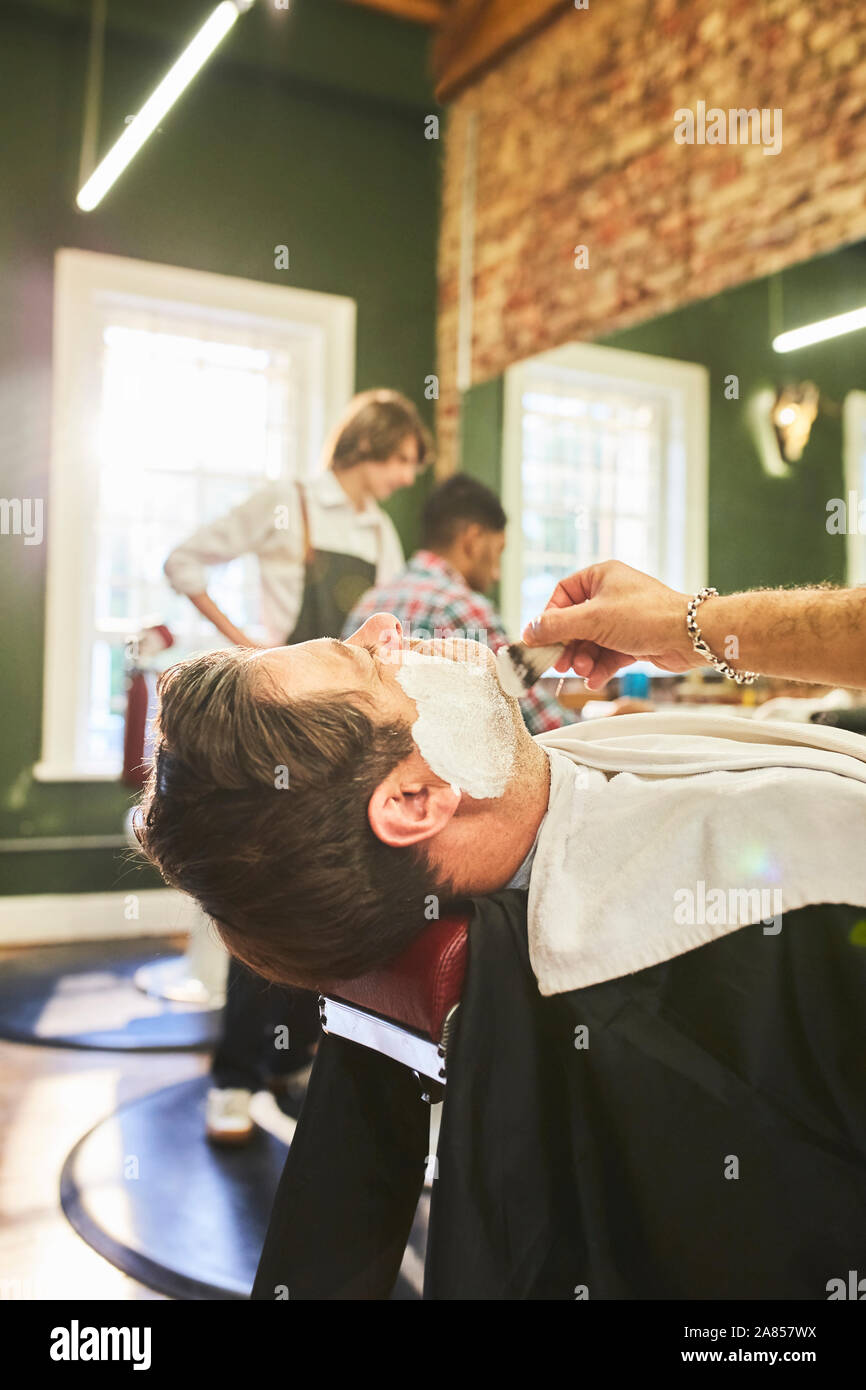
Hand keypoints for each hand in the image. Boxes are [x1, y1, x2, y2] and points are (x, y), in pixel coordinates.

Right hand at [522, 560, 694, 689]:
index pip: (562, 595)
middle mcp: (611, 595)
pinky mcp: (633, 640)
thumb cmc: (647, 616)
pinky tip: (595, 679)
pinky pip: (607, 654)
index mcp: (600, 577)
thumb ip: (556, 626)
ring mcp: (622, 619)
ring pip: (590, 641)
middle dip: (567, 646)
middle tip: (559, 664)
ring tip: (583, 671)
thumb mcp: (593, 619)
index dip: (549, 618)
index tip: (540, 640)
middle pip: (574, 623)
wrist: (690, 636)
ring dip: (583, 659)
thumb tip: (527, 631)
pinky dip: (599, 667)